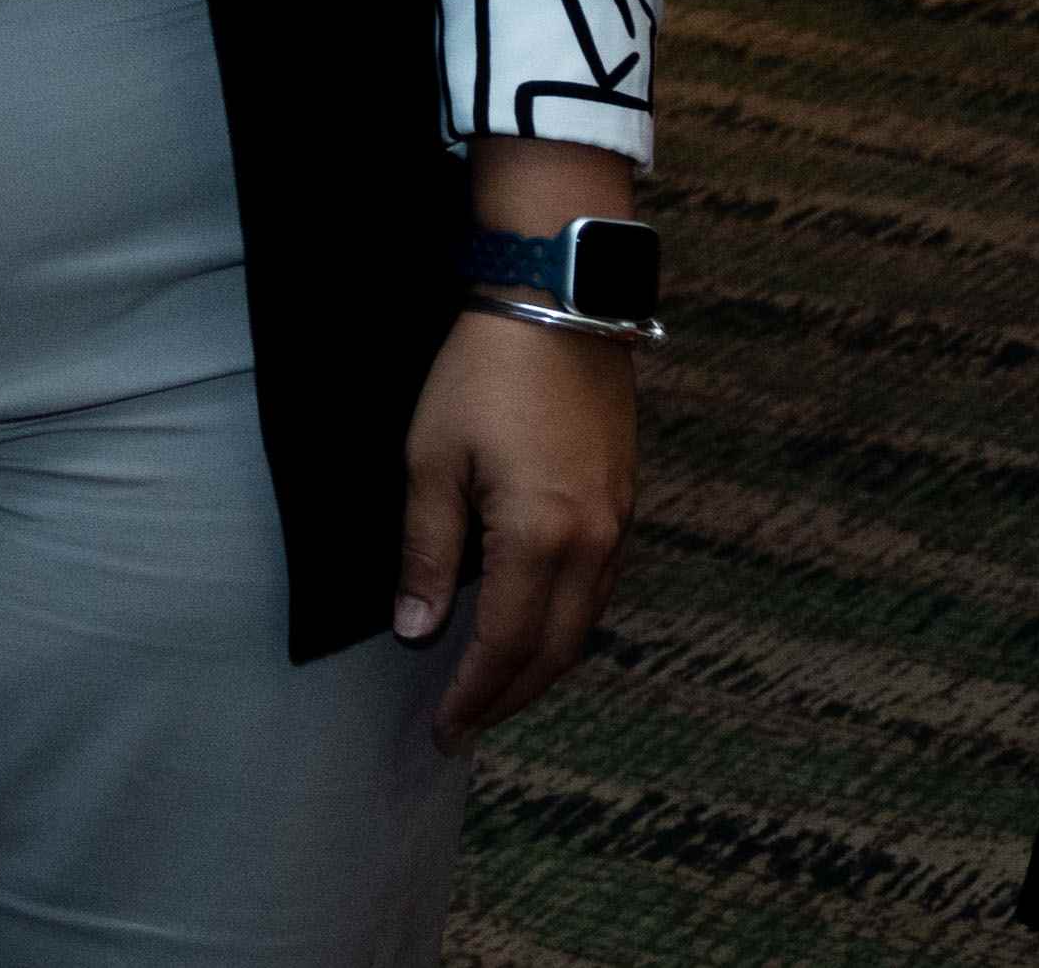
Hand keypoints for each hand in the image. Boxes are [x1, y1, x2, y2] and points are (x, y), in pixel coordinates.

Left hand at [396, 308, 638, 750]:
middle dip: (509, 697)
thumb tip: (415, 630)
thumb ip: (426, 551)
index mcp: (540, 539)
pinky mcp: (623, 505)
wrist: (559, 308)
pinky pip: (598, 592)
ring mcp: (617, 527)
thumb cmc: (481, 376)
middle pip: (555, 651)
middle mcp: (593, 546)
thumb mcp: (431, 460)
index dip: (475, 694)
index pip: (505, 644)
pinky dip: (565, 626)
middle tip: (466, 726)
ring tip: (495, 691)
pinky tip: (534, 628)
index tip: (444, 729)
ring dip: (540, 666)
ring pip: (584, 626)